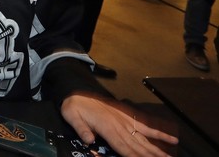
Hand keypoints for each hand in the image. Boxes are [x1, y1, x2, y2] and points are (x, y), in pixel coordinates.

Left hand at [61, 94, 176, 155]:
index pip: (124, 148)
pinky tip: (172, 139)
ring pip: (145, 139)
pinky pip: (146, 125)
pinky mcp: (129, 117)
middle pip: (138, 147)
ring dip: (158, 149)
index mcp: (107, 129)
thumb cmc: (74, 107)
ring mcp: (127, 122)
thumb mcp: (72, 117)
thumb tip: (89, 140)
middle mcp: (120, 126)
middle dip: (151, 156)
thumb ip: (81, 129)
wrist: (78, 92)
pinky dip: (159, 133)